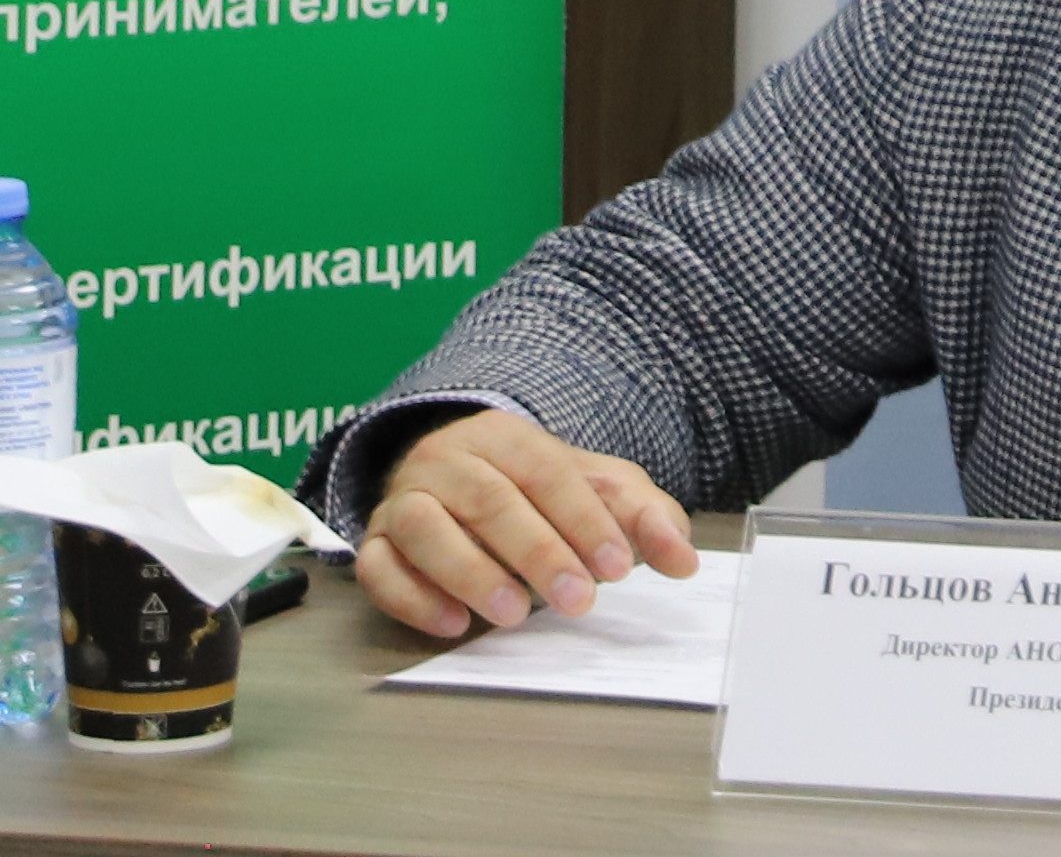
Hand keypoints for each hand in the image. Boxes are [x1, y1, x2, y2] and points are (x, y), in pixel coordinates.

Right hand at [354, 405, 702, 638]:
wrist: (457, 478)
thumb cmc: (536, 491)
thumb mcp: (597, 490)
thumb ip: (644, 518)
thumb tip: (685, 560)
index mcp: (505, 436)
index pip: (545, 471)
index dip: (582, 520)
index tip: (615, 569)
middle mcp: (446, 459)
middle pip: (488, 499)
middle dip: (537, 552)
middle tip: (577, 601)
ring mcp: (402, 499)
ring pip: (422, 526)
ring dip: (468, 571)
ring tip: (513, 615)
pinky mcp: (375, 543)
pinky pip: (377, 567)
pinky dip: (410, 597)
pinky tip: (452, 624)